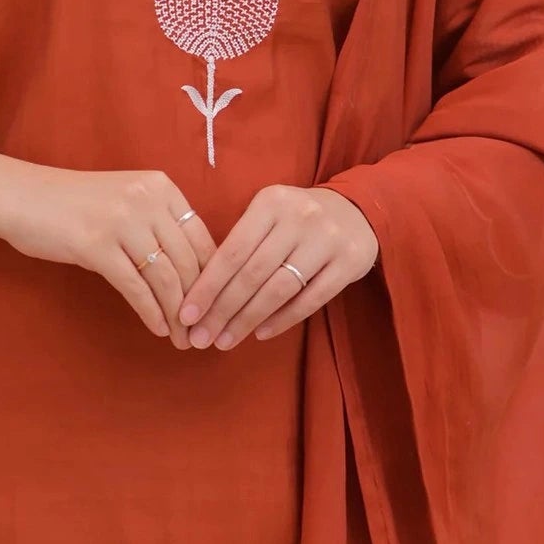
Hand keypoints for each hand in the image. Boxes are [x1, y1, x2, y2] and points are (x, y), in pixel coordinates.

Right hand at [0, 161, 215, 348]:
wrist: (21, 197)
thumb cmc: (75, 205)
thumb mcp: (126, 202)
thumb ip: (158, 227)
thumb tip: (195, 275)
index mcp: (161, 187)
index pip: (201, 238)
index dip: (214, 278)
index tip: (217, 308)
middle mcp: (147, 199)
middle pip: (188, 261)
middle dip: (199, 303)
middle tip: (203, 333)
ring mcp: (121, 221)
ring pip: (165, 277)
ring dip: (177, 314)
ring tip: (183, 339)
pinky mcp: (96, 245)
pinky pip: (135, 287)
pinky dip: (151, 312)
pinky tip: (157, 329)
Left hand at [178, 186, 378, 350]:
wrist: (357, 209)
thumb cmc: (296, 219)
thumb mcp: (268, 215)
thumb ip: (241, 244)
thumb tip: (201, 294)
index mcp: (271, 202)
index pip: (232, 251)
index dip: (208, 286)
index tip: (186, 315)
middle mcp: (299, 218)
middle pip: (253, 273)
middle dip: (223, 310)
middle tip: (201, 337)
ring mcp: (327, 240)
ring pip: (279, 289)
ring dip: (248, 319)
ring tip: (225, 341)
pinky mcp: (349, 262)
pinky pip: (311, 299)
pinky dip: (283, 319)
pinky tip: (261, 333)